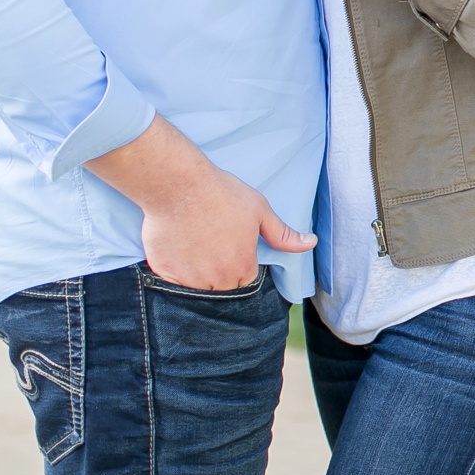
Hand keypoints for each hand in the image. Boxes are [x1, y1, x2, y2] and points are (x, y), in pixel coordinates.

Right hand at [140, 163, 315, 289]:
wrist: (179, 185)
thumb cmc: (222, 194)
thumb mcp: (260, 211)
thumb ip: (283, 235)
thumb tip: (310, 243)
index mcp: (242, 268)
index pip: (247, 281)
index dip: (241, 264)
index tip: (233, 247)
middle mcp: (216, 280)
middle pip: (223, 288)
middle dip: (221, 272)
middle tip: (214, 243)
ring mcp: (188, 279)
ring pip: (198, 288)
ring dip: (198, 275)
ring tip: (196, 245)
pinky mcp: (164, 273)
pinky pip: (172, 283)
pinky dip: (175, 271)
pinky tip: (178, 248)